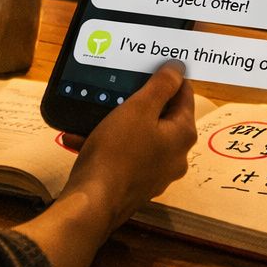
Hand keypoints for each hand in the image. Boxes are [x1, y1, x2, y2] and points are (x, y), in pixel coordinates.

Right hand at [59, 60, 197, 229]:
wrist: (94, 199)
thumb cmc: (118, 150)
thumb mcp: (138, 109)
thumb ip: (161, 86)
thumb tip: (179, 68)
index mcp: (182, 135)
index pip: (185, 94)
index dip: (168, 77)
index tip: (148, 67)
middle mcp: (176, 156)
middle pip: (163, 117)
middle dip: (140, 100)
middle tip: (120, 87)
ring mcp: (156, 173)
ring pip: (141, 136)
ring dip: (119, 122)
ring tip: (95, 112)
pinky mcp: (136, 184)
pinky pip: (126, 155)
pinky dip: (108, 143)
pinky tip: (81, 137)